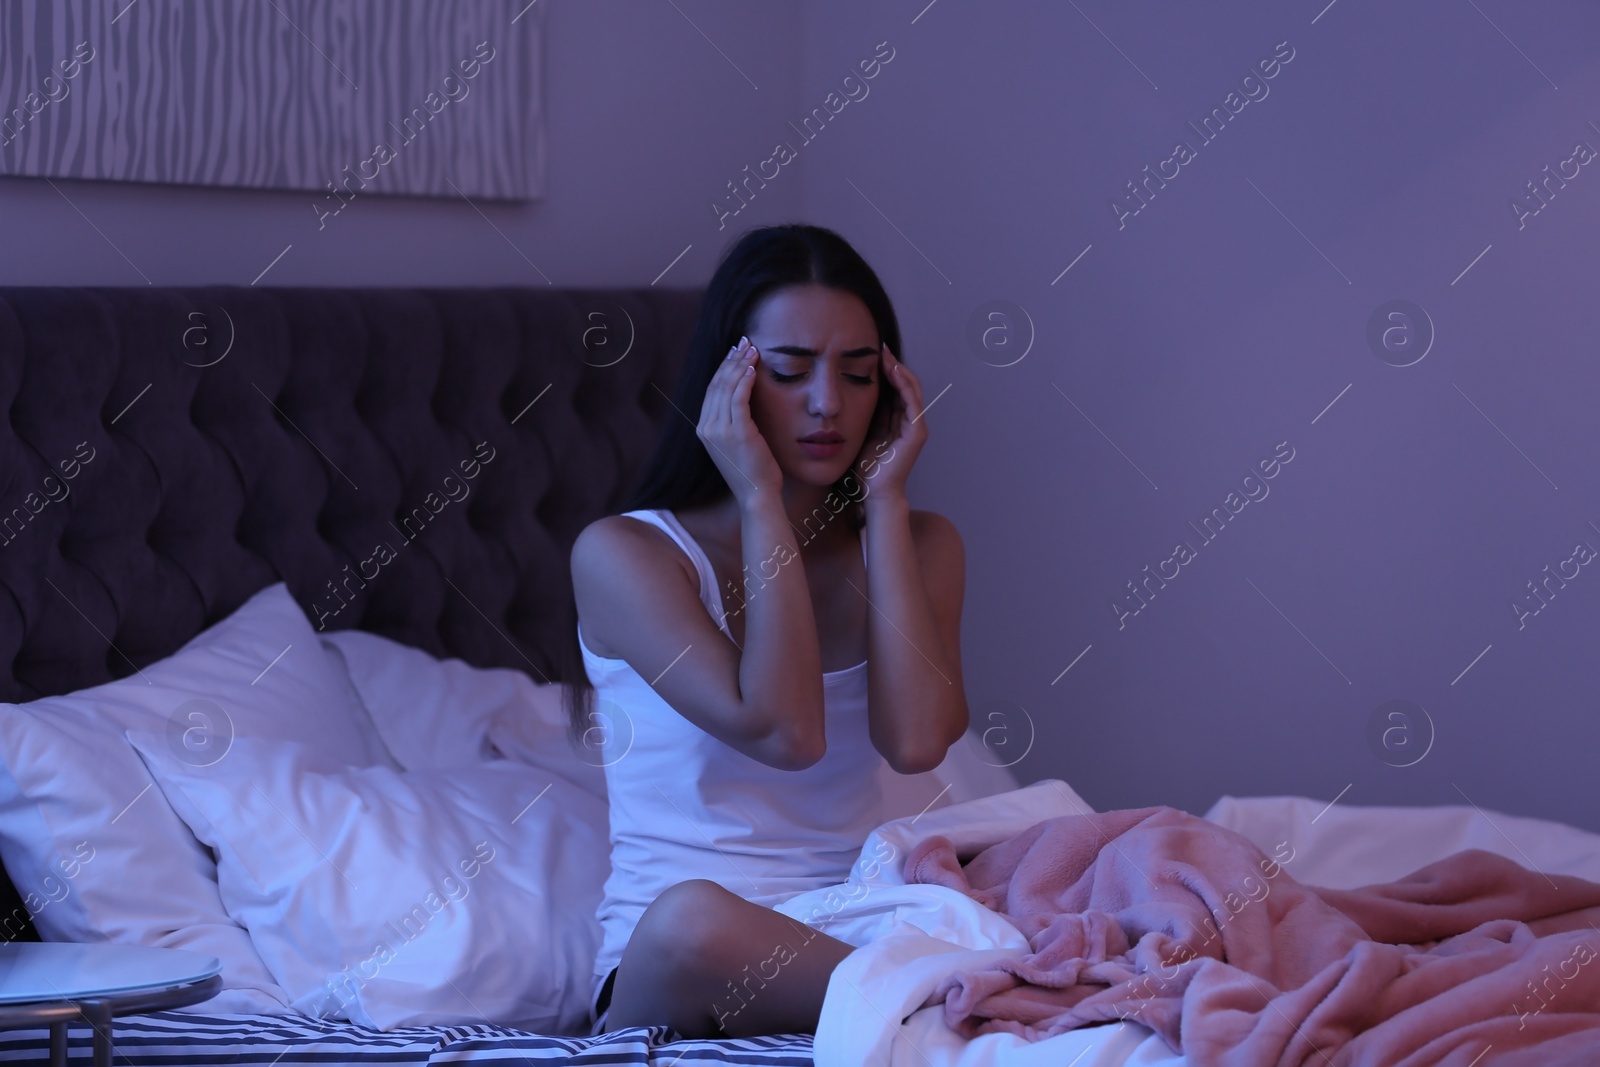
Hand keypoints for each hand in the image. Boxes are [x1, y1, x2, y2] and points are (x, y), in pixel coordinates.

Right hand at [697, 336, 783, 505]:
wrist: (756, 495)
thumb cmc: (751, 471)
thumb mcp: (735, 444)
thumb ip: (733, 422)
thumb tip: (743, 398)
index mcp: (703, 430)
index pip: (711, 391)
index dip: (722, 368)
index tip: (734, 352)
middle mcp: (707, 428)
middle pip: (716, 385)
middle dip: (730, 360)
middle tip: (743, 343)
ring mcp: (719, 431)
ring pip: (726, 388)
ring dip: (740, 365)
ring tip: (752, 349)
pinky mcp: (737, 432)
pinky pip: (739, 398)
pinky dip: (745, 380)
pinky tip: (753, 367)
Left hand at [852, 344, 926, 503]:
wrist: (873, 491)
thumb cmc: (866, 467)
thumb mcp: (863, 431)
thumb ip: (866, 414)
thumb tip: (852, 391)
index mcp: (897, 420)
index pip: (896, 387)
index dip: (887, 370)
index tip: (873, 352)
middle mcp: (910, 421)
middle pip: (906, 384)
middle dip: (894, 364)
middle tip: (880, 347)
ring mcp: (916, 426)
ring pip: (911, 389)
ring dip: (899, 370)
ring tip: (886, 355)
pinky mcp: (916, 433)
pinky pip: (912, 402)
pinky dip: (904, 385)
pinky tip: (893, 371)